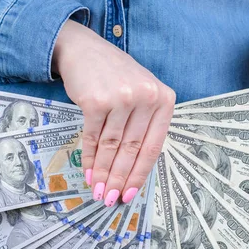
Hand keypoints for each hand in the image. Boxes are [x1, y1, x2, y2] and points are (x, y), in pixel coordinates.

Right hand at [52, 20, 175, 205]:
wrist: (84, 49)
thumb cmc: (114, 75)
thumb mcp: (140, 93)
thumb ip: (143, 125)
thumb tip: (132, 169)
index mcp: (164, 98)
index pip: (154, 145)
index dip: (140, 173)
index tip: (129, 194)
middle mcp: (146, 97)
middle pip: (132, 149)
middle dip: (119, 178)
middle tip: (111, 198)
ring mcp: (122, 98)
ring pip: (112, 146)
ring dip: (103, 172)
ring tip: (97, 190)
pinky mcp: (97, 101)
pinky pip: (93, 137)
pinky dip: (89, 157)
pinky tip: (87, 171)